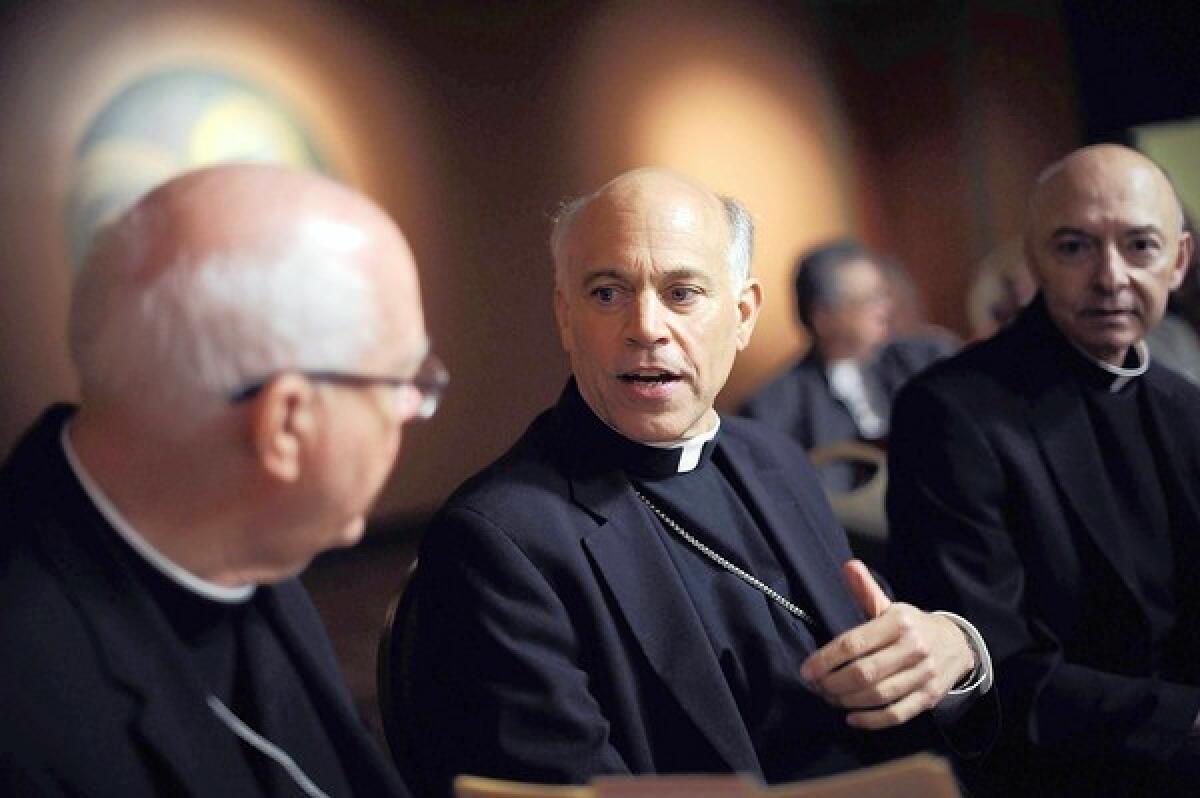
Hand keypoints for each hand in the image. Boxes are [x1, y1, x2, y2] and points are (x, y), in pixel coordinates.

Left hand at [799, 559, 975, 729]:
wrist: (957, 644)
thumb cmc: (912, 625)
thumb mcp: (890, 606)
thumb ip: (866, 590)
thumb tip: (848, 565)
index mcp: (899, 622)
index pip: (854, 643)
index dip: (825, 659)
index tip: (806, 670)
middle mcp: (913, 648)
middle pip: (864, 673)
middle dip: (833, 683)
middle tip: (817, 687)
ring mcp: (923, 675)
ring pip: (878, 695)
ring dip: (847, 701)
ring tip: (830, 698)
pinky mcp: (930, 697)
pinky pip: (897, 714)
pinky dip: (872, 720)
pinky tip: (851, 718)